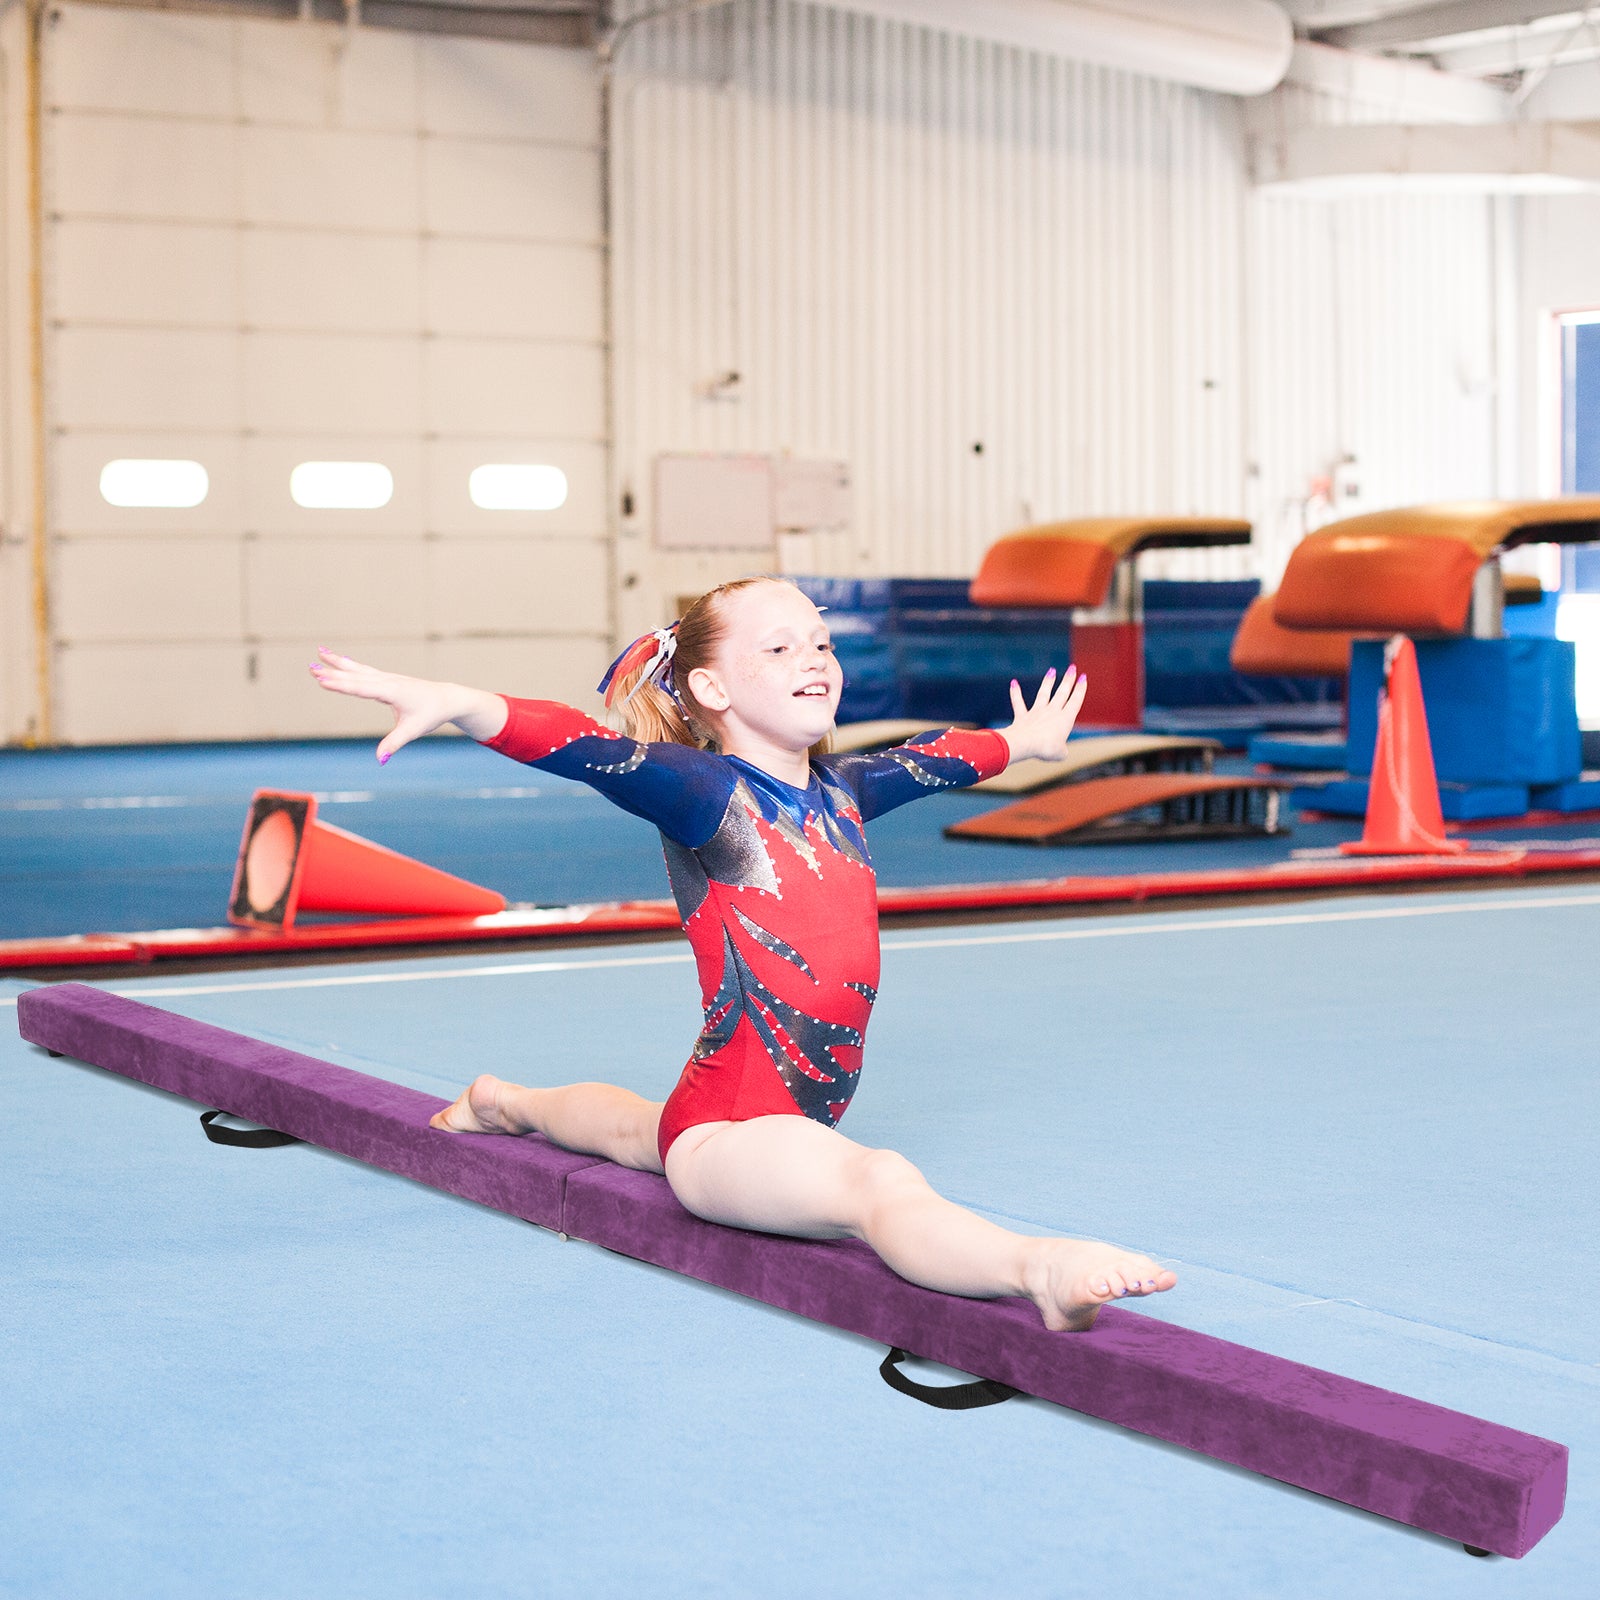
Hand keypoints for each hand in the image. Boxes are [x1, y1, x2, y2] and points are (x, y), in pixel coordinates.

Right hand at [308, 648, 501, 761]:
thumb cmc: (430, 714)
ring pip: (359, 668)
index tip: (322, 680)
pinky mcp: (388, 679)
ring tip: (319, 652)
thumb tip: (380, 759)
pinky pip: (364, 669)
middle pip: (356, 675)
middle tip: (311, 668)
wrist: (446, 699)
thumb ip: (394, 744)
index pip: (362, 688)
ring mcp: (387, 677)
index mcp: (392, 691)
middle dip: (333, 672)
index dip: (341, 685)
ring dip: (338, 662)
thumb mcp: (413, 730)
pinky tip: (339, 659)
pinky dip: (349, 664)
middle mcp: (388, 681)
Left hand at [1001, 666, 1088, 763]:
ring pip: (1043, 693)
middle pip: (1062, 693)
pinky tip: (1014, 682)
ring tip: (1052, 671)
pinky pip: (1018, 702)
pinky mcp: (1022, 717)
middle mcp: (1052, 712)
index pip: (1075, 701)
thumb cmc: (1046, 748)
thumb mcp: (1061, 753)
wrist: (1026, 744)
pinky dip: (1015, 693)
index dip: (1080, 689)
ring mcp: (1036, 712)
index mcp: (1065, 719)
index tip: (1083, 677)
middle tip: (1073, 668)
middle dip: (1068, 680)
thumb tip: (1059, 750)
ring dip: (1048, 682)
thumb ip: (1062, 750)